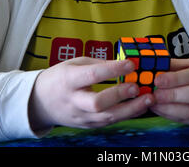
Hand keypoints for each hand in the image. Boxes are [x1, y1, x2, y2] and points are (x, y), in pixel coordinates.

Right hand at [28, 57, 153, 131]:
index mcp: (69, 80)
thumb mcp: (74, 63)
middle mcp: (74, 100)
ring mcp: (80, 116)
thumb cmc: (60, 77)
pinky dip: (126, 115)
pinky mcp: (87, 125)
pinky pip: (109, 122)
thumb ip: (98, 64)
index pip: (92, 75)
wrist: (40, 102)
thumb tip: (123, 64)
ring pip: (106, 118)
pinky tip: (140, 107)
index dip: (113, 69)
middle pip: (97, 103)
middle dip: (119, 95)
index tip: (131, 64)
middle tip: (136, 86)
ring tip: (148, 99)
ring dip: (130, 109)